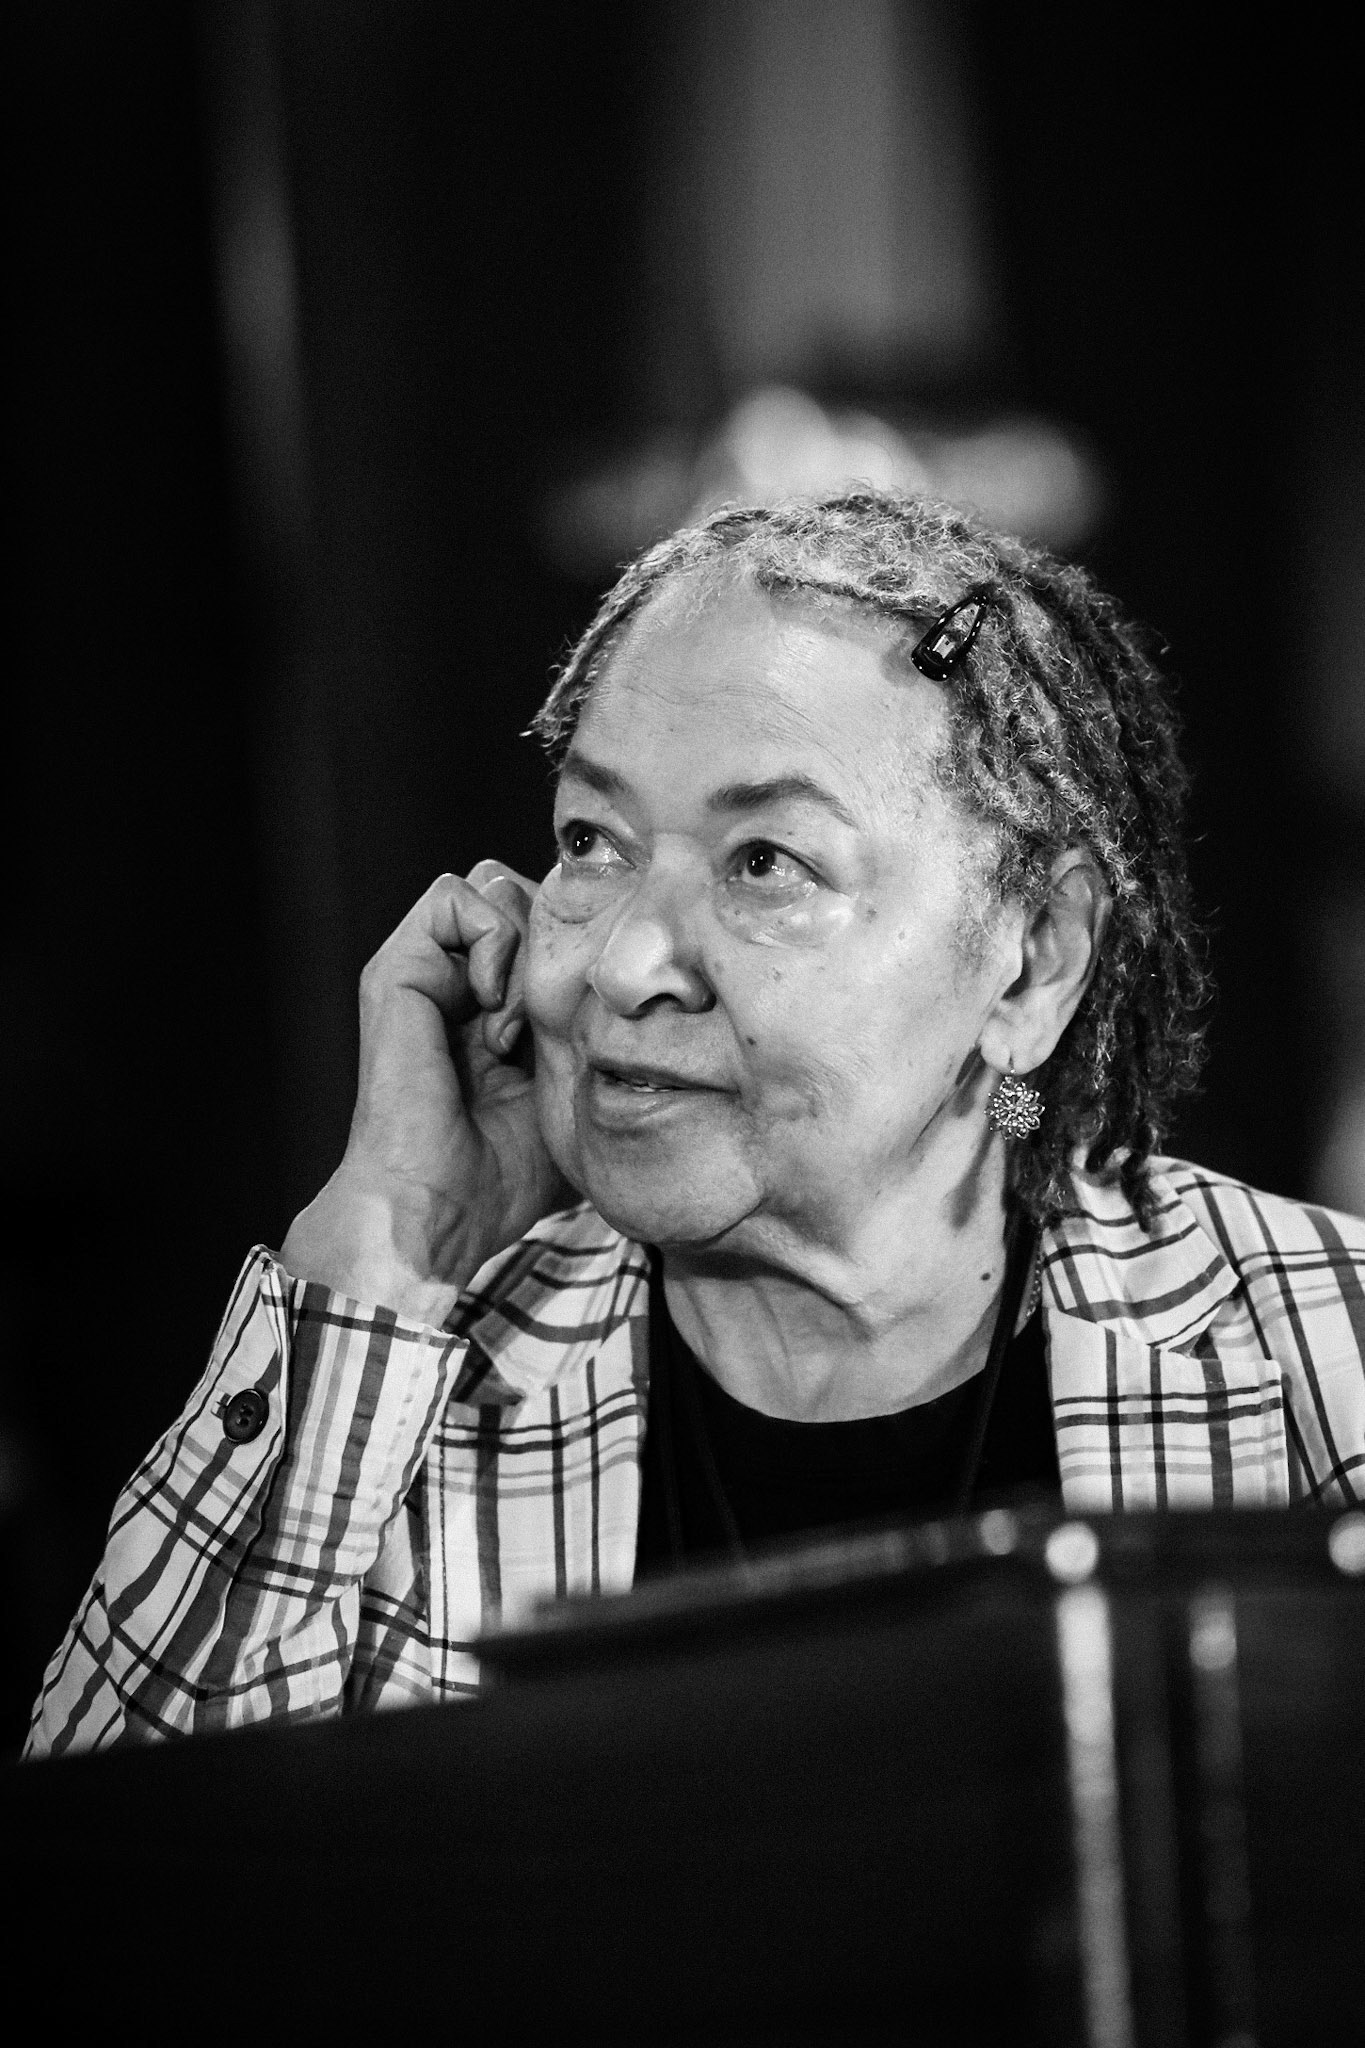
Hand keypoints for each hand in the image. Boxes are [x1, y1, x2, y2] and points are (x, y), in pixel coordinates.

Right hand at [280, 863, 571, 1320]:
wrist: (438, 1208)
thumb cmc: (502, 1176)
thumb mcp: (574, 1100)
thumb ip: (599, 1050)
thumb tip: (667, 1025)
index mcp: (492, 1006)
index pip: (546, 924)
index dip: (577, 948)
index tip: (581, 1019)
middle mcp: (457, 980)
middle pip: (524, 892)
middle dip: (553, 939)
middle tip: (544, 1020)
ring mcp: (425, 971)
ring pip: (492, 883)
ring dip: (522, 943)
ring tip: (515, 1022)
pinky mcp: (397, 969)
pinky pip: (454, 896)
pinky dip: (489, 940)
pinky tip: (491, 1006)